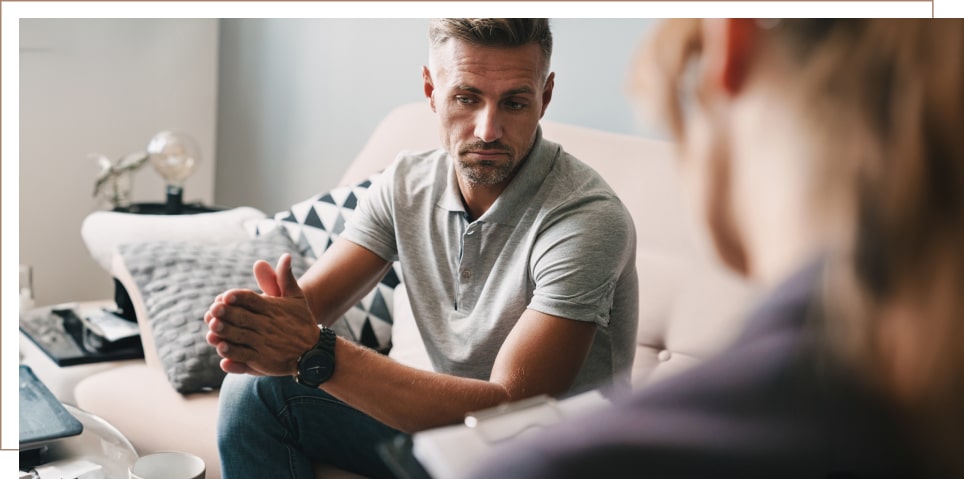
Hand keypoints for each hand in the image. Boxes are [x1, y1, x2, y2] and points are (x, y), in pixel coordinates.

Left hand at [204, 254, 318, 375]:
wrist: (313, 352)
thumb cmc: (301, 321)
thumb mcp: (296, 298)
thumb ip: (285, 277)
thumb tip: (286, 255)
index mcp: (273, 308)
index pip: (252, 300)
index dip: (238, 297)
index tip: (225, 296)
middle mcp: (267, 325)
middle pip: (244, 317)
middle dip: (228, 313)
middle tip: (213, 310)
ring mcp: (264, 343)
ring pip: (241, 336)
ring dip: (226, 332)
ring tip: (212, 327)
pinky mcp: (262, 360)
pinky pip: (244, 355)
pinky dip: (233, 353)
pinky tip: (221, 348)